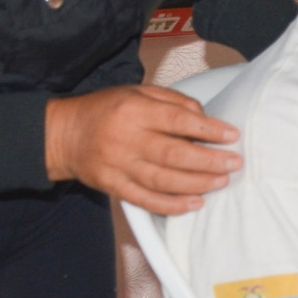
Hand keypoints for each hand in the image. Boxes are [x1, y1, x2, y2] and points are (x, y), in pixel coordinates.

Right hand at [45, 85, 240, 213]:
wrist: (63, 135)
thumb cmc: (107, 109)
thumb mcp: (139, 92)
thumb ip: (173, 102)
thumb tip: (205, 119)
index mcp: (134, 110)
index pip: (178, 121)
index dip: (209, 129)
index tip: (232, 135)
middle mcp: (126, 139)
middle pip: (174, 155)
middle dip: (209, 161)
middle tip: (234, 163)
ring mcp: (118, 166)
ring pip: (163, 180)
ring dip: (197, 184)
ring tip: (221, 181)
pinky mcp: (112, 186)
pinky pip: (145, 200)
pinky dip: (171, 205)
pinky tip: (194, 203)